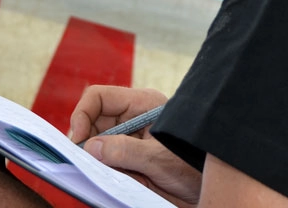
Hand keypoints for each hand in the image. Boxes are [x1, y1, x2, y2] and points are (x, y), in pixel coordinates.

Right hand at [69, 86, 201, 207]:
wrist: (209, 189)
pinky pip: (106, 163)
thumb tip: (91, 148)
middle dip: (85, 141)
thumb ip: (125, 151)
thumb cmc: (193, 166)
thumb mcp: (159, 158)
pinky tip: (108, 182)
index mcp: (141, 105)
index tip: (77, 140)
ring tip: (99, 174)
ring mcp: (129, 140)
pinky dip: (101, 173)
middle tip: (83, 163)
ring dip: (94, 160)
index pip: (100, 97)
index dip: (83, 114)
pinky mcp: (129, 161)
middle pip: (93, 122)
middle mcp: (132, 120)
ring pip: (97, 145)